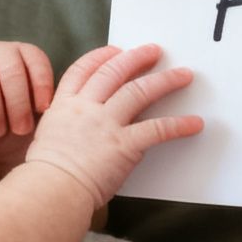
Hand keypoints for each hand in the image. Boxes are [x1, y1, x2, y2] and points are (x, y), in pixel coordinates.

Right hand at [24, 44, 202, 208]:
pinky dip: (178, 125)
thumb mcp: (48, 138)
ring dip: (164, 81)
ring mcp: (105, 124)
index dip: (101, 57)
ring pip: (138, 91)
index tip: (115, 50)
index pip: (82, 70)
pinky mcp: (124, 145)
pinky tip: (194, 123)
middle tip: (154, 51)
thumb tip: (85, 128)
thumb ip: (67, 126)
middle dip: (136, 58)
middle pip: (114, 72)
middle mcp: (85, 109)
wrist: (52, 191)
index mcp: (63, 106)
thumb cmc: (47, 175)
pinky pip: (157, 129)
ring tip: (182, 75)